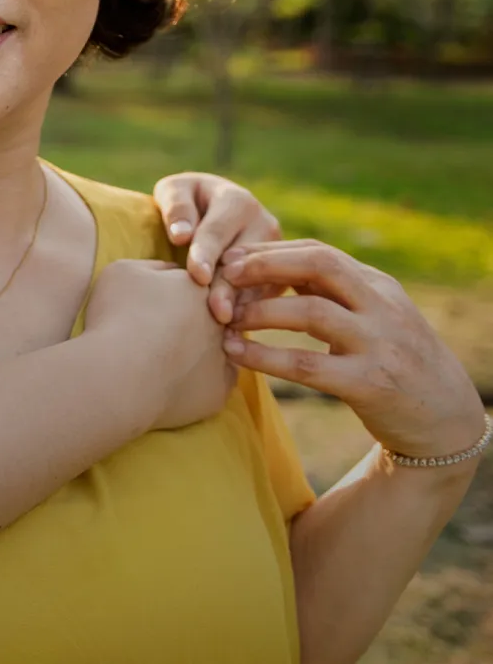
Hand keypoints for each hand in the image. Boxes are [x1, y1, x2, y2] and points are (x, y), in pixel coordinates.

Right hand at [85, 258, 234, 431]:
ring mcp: (223, 356)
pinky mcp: (219, 391)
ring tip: (164, 359)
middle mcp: (219, 319)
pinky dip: (197, 381)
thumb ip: (156, 267)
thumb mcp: (125, 271)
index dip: (179, 294)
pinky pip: (215, 382)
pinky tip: (172, 381)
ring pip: (217, 349)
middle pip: (211, 315)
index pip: (199, 284)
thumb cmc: (117, 316)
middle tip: (160, 333)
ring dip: (196, 351)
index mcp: (197, 287)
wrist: (119, 374)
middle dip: (191, 322)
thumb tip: (173, 272)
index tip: (158, 305)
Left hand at [153, 172, 280, 324]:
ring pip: (259, 283)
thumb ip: (177, 207)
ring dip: (242, 306)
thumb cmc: (185, 202)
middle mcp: (263, 224)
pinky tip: (234, 335)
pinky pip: (264, 299)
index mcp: (237, 201)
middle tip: (216, 312)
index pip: (218, 231)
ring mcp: (276, 253)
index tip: (197, 275)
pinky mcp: (277, 277)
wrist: (209, 210)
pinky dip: (249, 316)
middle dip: (228, 287)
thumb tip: (181, 235)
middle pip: (244, 262)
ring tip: (225, 328)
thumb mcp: (176, 191)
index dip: (206, 253)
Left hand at [220, 240, 485, 460]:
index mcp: (377, 285)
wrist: (446, 418)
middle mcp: (381, 307)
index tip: (231, 258)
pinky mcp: (369, 383)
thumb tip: (268, 267)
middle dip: (265, 265)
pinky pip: (307, 365)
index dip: (271, 251)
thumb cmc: (392, 359)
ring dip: (260, 312)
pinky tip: (236, 353)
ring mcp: (378, 344)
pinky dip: (265, 357)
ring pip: (311, 313)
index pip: (319, 252)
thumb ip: (332, 293)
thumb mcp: (371, 316)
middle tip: (223, 275)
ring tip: (224, 318)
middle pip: (319, 265)